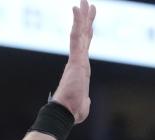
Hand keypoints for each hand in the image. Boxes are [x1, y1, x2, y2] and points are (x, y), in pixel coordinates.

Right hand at [51, 0, 95, 123]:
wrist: (66, 112)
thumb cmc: (72, 111)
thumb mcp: (84, 104)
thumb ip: (86, 99)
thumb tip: (86, 100)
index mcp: (80, 69)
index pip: (84, 47)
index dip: (87, 33)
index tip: (89, 21)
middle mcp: (78, 61)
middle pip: (83, 36)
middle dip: (86, 19)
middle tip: (87, 3)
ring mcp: (77, 59)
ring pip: (79, 32)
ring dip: (82, 16)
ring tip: (84, 1)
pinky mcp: (76, 59)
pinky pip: (76, 37)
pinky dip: (77, 23)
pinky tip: (77, 10)